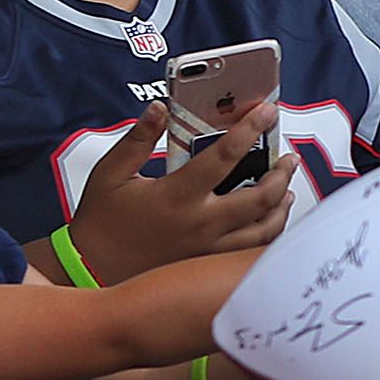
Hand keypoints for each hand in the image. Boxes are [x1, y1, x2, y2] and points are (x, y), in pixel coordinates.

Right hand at [62, 103, 292, 285]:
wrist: (90, 271)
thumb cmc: (101, 222)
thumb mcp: (111, 173)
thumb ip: (139, 139)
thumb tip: (160, 108)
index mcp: (177, 196)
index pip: (224, 157)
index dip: (250, 130)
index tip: (268, 111)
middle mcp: (200, 224)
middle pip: (260, 199)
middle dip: (282, 174)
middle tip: (289, 158)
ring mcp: (207, 250)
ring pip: (263, 232)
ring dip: (281, 207)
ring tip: (287, 189)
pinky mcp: (208, 267)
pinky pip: (250, 253)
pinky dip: (268, 236)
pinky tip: (270, 221)